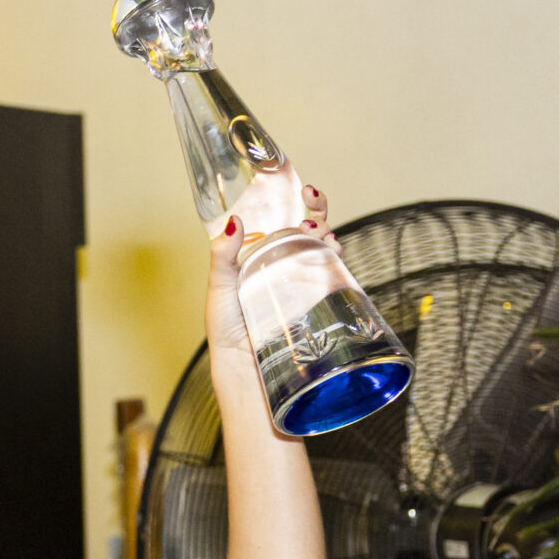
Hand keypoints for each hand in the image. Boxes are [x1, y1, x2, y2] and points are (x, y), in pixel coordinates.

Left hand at [207, 174, 335, 362]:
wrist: (245, 370)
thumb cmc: (228, 331)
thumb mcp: (220, 287)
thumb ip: (222, 257)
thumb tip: (233, 222)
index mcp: (263, 257)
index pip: (283, 222)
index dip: (295, 202)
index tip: (301, 188)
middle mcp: (288, 266)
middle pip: (310, 229)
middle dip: (318, 210)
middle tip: (311, 201)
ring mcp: (307, 283)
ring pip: (325, 248)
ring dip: (328, 231)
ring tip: (316, 231)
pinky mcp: (321, 303)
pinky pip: (336, 275)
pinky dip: (338, 258)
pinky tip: (333, 251)